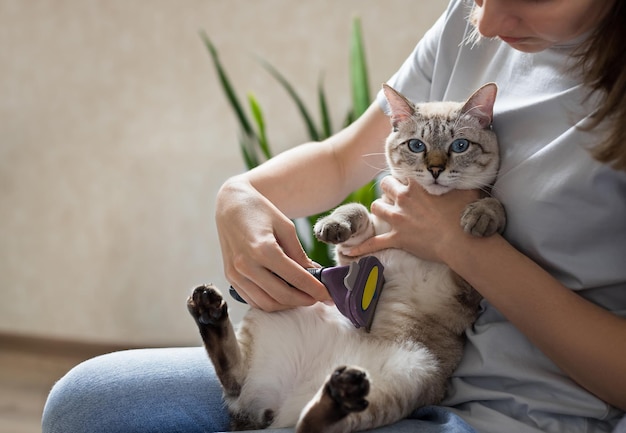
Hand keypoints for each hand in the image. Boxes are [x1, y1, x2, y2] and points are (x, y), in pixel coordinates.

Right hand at [215, 178, 329, 310]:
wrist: (231, 205)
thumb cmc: (260, 211)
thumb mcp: (286, 227)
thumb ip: (299, 254)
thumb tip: (313, 275)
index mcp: (263, 249)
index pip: (295, 278)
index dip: (315, 289)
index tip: (328, 295)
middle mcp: (246, 264)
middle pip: (282, 295)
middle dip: (305, 300)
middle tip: (318, 298)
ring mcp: (235, 274)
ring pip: (267, 304)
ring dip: (288, 305)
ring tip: (302, 297)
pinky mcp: (230, 278)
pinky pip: (253, 300)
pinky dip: (271, 303)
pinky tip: (284, 296)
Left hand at [347, 176, 478, 261]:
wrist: (461, 241)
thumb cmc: (465, 214)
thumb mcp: (465, 189)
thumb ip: (459, 178)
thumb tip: (463, 170)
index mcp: (417, 184)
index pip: (401, 173)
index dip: (405, 177)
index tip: (409, 180)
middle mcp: (403, 199)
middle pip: (385, 185)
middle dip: (388, 188)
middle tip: (396, 194)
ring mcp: (398, 219)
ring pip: (377, 206)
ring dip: (380, 207)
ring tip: (385, 211)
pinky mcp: (397, 238)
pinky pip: (373, 243)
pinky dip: (360, 247)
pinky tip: (347, 250)